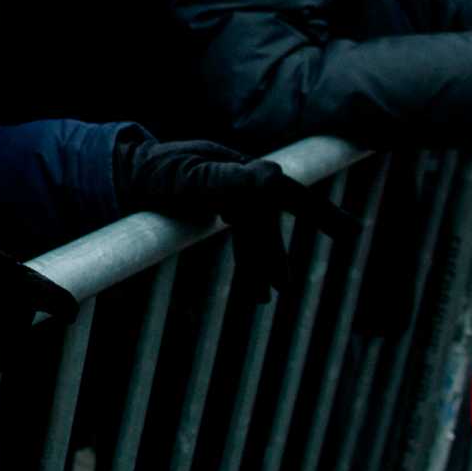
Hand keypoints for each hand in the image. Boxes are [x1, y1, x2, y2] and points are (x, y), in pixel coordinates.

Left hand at [114, 139, 358, 302]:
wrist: (120, 173)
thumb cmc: (152, 172)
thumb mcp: (186, 176)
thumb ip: (226, 179)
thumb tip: (272, 174)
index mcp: (238, 170)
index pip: (287, 192)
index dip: (320, 213)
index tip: (351, 233)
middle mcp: (238, 179)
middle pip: (270, 221)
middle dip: (280, 253)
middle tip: (296, 280)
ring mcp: (227, 194)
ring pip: (255, 235)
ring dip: (263, 265)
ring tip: (265, 300)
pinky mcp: (214, 207)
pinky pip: (241, 237)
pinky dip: (249, 261)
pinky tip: (255, 286)